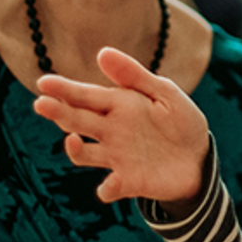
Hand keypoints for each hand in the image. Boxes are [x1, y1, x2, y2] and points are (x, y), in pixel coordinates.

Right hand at [34, 47, 210, 204]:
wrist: (200, 159)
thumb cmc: (180, 121)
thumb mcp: (165, 92)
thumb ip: (135, 76)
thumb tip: (102, 52)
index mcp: (118, 105)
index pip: (85, 95)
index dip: (64, 89)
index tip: (43, 83)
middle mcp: (110, 131)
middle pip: (78, 120)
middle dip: (58, 112)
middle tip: (42, 104)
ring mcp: (117, 157)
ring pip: (85, 154)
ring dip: (75, 149)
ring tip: (72, 141)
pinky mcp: (129, 181)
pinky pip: (111, 187)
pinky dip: (107, 188)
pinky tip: (110, 186)